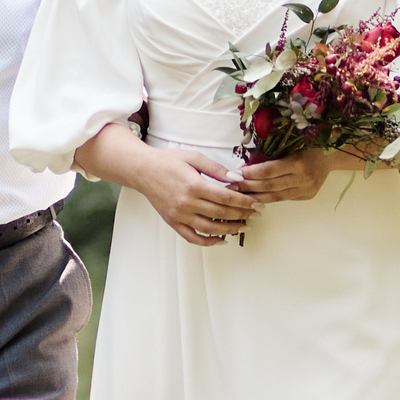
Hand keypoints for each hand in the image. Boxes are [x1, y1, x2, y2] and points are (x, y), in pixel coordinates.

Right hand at [139, 147, 257, 244]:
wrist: (143, 170)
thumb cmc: (168, 161)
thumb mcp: (194, 158)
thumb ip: (217, 169)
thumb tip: (237, 179)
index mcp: (194, 185)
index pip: (226, 197)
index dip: (244, 202)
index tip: (256, 203)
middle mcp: (186, 203)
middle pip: (221, 213)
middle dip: (242, 214)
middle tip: (256, 214)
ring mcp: (179, 215)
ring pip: (210, 228)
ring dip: (230, 229)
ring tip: (243, 227)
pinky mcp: (173, 222)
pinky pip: (192, 237)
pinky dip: (208, 241)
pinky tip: (221, 240)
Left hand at [236, 150, 335, 204]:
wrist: (332, 156)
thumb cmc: (310, 143)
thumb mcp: (292, 143)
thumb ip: (273, 153)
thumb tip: (248, 161)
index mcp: (299, 162)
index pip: (269, 170)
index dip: (251, 173)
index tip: (237, 172)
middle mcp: (303, 179)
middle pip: (269, 185)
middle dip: (248, 186)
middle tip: (232, 185)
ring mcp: (305, 190)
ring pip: (275, 196)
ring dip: (255, 196)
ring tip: (239, 195)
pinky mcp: (306, 196)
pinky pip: (283, 198)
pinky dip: (268, 198)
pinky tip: (255, 198)